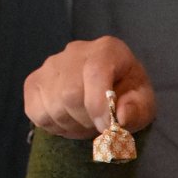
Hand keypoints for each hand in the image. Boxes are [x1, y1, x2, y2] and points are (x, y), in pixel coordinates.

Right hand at [23, 36, 156, 139]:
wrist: (109, 93)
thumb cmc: (128, 97)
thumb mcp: (143, 104)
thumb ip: (136, 109)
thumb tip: (120, 118)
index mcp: (108, 50)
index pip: (95, 72)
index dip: (98, 105)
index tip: (106, 128)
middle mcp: (75, 51)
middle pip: (70, 93)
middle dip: (86, 120)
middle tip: (98, 126)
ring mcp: (50, 65)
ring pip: (52, 105)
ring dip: (71, 125)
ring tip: (85, 122)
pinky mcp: (33, 82)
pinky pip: (36, 111)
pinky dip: (53, 125)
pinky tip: (68, 121)